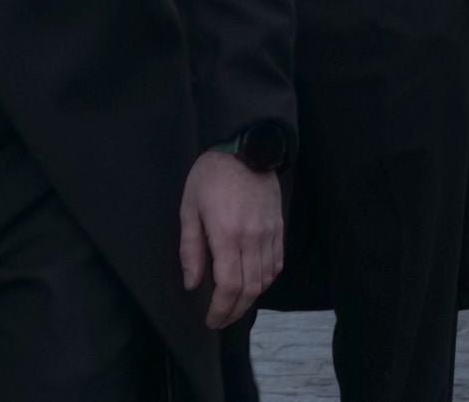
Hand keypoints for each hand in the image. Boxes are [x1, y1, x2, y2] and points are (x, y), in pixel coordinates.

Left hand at [179, 150, 282, 328]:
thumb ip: (191, 248)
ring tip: (234, 304)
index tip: (211, 319)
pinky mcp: (278, 229)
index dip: (221, 309)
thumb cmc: (210, 176)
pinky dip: (266, 280)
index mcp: (226, 235)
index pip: (229, 286)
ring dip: (250, 298)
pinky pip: (276, 264)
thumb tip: (192, 283)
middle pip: (249, 289)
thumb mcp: (190, 208)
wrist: (244, 149)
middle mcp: (252, 239)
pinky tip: (253, 283)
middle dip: (234, 311)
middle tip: (220, 319)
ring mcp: (269, 234)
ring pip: (265, 280)